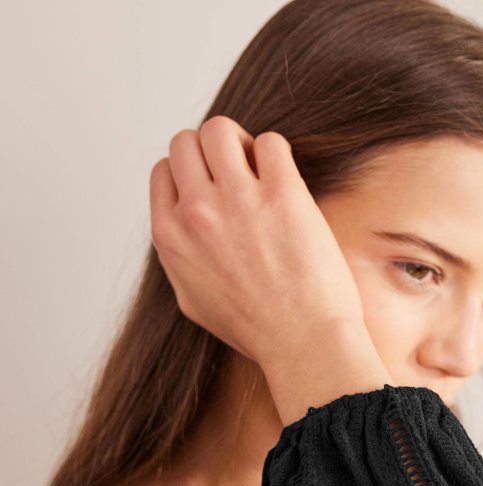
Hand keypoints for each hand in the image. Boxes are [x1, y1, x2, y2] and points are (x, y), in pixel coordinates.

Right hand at [149, 115, 366, 366]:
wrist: (303, 343)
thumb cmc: (255, 329)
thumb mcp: (193, 300)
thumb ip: (179, 255)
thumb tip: (180, 226)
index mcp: (170, 237)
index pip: (164, 171)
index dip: (190, 174)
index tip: (213, 189)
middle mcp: (196, 212)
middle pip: (186, 142)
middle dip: (211, 152)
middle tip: (239, 175)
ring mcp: (238, 199)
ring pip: (221, 130)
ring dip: (241, 142)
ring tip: (261, 171)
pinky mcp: (282, 193)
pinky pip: (271, 141)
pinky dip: (277, 154)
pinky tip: (286, 183)